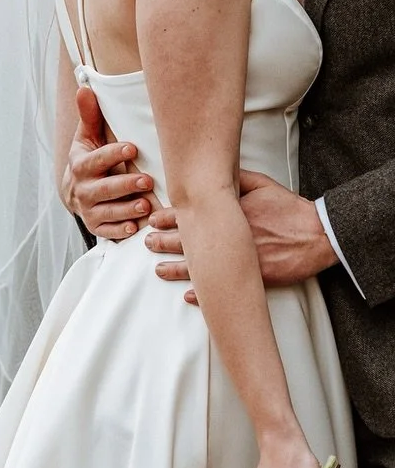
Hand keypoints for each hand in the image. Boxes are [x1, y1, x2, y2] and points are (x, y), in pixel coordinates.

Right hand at [64, 87, 154, 238]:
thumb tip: (84, 88)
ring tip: (146, 205)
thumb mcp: (86, 138)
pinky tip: (135, 227)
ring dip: (126, 209)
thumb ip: (89, 115)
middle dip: (124, 185)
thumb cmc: (89, 159)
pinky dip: (120, 230)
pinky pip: (108, 231)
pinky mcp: (96, 226)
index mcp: (80, 165)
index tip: (132, 148)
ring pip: (106, 212)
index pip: (94, 160)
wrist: (75, 192)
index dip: (112, 155)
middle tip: (147, 180)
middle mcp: (82, 189)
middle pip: (102, 189)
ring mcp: (89, 210)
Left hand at [146, 171, 337, 302]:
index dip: (169, 217)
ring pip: (199, 267)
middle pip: (189, 240)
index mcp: (229, 213)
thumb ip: (236, 178)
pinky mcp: (252, 277)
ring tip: (159, 269)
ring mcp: (240, 259)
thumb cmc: (290, 209)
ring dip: (176, 269)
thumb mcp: (262, 185)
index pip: (191, 214)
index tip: (153, 219)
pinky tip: (188, 297)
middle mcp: (230, 236)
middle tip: (146, 242)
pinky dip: (204, 295)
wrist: (319, 235)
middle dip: (164, 241)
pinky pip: (223, 289)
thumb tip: (216, 171)